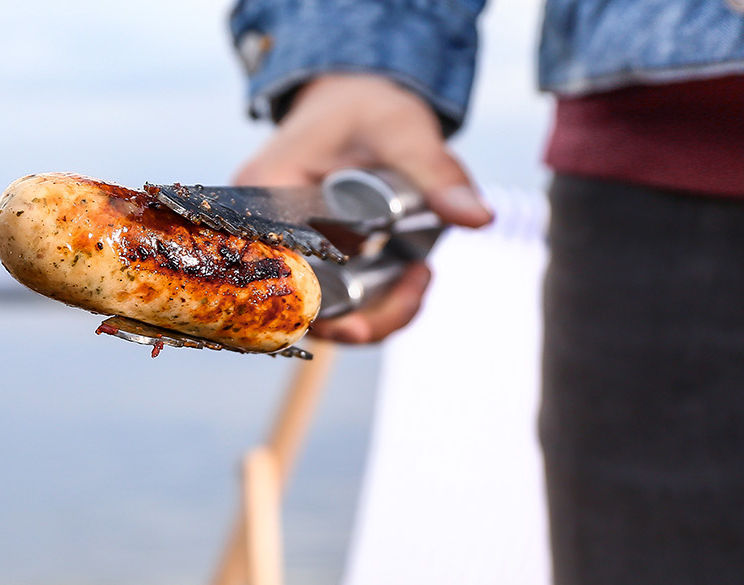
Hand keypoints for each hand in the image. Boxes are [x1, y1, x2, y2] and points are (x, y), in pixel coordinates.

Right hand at [233, 73, 490, 343]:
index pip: (278, 273)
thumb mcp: (404, 131)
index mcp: (266, 192)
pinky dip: (376, 302)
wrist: (353, 96)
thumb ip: (436, 173)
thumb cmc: (367, 106)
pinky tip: (412, 275)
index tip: (359, 328)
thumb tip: (478, 219)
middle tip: (415, 287)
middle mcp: (265, 230)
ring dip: (376, 311)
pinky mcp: (312, 261)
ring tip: (419, 276)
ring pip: (322, 313)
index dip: (316, 311)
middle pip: (298, 307)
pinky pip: (337, 300)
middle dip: (361, 317)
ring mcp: (288, 250)